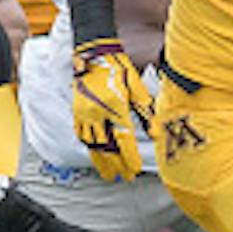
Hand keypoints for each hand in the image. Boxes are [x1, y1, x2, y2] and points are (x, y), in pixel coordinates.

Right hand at [72, 40, 152, 179]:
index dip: (130, 158)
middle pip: (108, 147)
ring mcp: (85, 112)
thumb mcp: (137, 88)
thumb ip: (146, 113)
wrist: (94, 53)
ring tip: (108, 173)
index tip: (134, 170)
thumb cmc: (119, 68)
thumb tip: (156, 135)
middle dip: (117, 165)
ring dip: (101, 160)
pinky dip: (88, 145)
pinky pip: (80, 133)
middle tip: (124, 178)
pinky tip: (93, 153)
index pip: (124, 140)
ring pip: (92, 144)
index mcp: (116, 108)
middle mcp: (98, 113)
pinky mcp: (77, 110)